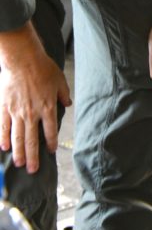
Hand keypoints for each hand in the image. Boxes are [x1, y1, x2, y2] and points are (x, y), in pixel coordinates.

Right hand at [0, 25, 71, 173]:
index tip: (51, 151)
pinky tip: (4, 147)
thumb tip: (68, 104)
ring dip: (18, 152)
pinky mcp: (4, 108)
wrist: (22, 59)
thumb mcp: (60, 80)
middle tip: (33, 170)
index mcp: (48, 108)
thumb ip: (64, 95)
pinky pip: (3, 126)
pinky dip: (4, 138)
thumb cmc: (42, 68)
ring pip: (17, 137)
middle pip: (32, 140)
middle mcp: (32, 114)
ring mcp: (16, 112)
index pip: (50, 131)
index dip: (51, 143)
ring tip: (19, 164)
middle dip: (33, 157)